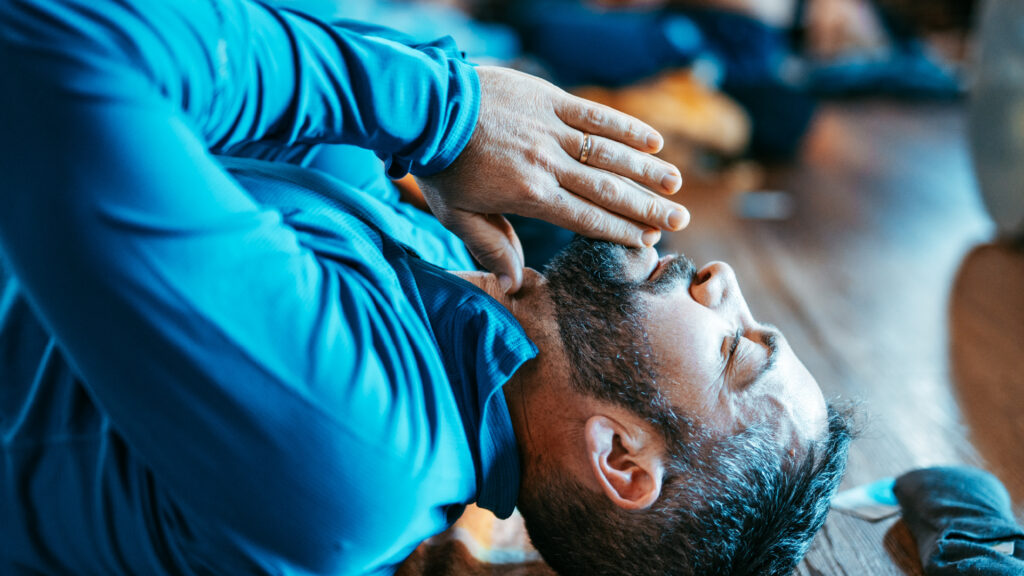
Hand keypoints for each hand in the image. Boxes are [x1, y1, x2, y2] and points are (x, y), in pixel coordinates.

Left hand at [417, 66, 688, 293]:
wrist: (428, 108)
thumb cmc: (442, 166)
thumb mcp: (458, 216)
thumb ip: (491, 248)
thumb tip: (515, 286)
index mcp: (530, 196)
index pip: (586, 219)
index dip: (620, 231)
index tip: (649, 242)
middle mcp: (549, 165)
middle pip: (608, 191)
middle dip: (646, 209)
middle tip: (680, 222)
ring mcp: (552, 130)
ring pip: (609, 154)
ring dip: (646, 170)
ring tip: (675, 186)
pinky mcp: (550, 99)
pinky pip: (596, 115)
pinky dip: (626, 128)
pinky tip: (653, 140)